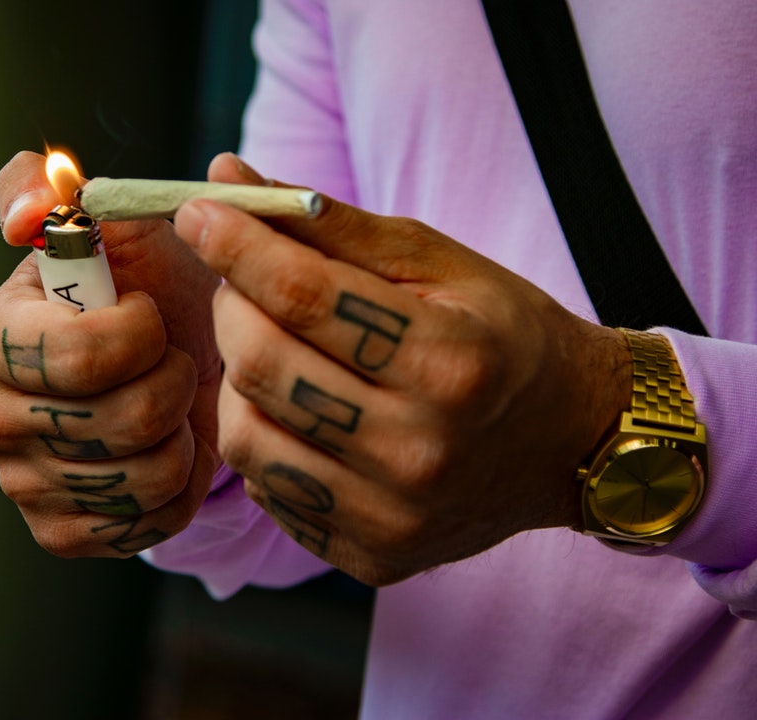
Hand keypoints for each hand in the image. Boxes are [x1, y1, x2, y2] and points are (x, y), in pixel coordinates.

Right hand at [0, 152, 221, 556]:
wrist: (178, 362)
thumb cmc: (148, 288)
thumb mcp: (110, 220)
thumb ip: (48, 187)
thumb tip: (23, 214)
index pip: (81, 355)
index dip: (141, 335)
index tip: (149, 311)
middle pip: (123, 420)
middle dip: (173, 381)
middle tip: (170, 357)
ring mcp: (22, 482)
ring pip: (144, 476)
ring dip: (182, 431)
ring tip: (169, 400)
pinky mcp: (59, 531)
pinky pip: (146, 524)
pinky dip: (179, 486)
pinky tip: (165, 449)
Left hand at [173, 154, 631, 585]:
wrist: (571, 443)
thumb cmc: (503, 336)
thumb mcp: (437, 262)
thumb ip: (328, 223)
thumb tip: (227, 180)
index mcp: (452, 360)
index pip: (306, 295)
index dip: (236, 246)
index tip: (200, 212)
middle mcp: (423, 449)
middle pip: (262, 365)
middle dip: (230, 306)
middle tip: (242, 281)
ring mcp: (394, 515)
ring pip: (246, 437)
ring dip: (236, 377)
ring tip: (272, 348)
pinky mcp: (372, 555)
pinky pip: (268, 490)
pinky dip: (264, 436)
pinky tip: (298, 410)